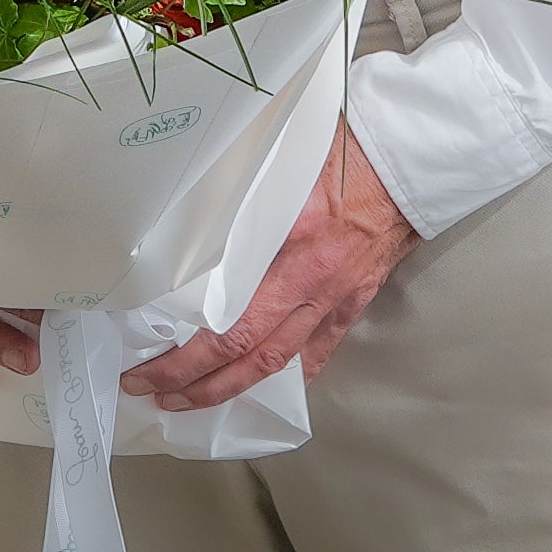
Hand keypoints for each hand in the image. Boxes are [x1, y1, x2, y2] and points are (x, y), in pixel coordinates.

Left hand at [122, 117, 417, 411]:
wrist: (405, 161)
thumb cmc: (339, 149)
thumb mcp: (278, 166)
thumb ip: (239, 201)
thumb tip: (185, 227)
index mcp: (288, 241)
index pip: (229, 317)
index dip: (187, 354)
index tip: (146, 367)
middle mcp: (310, 279)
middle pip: (245, 350)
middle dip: (193, 381)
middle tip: (151, 391)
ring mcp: (335, 297)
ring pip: (277, 360)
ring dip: (230, 388)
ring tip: (189, 402)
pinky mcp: (354, 301)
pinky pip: (318, 350)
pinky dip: (289, 373)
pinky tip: (261, 389)